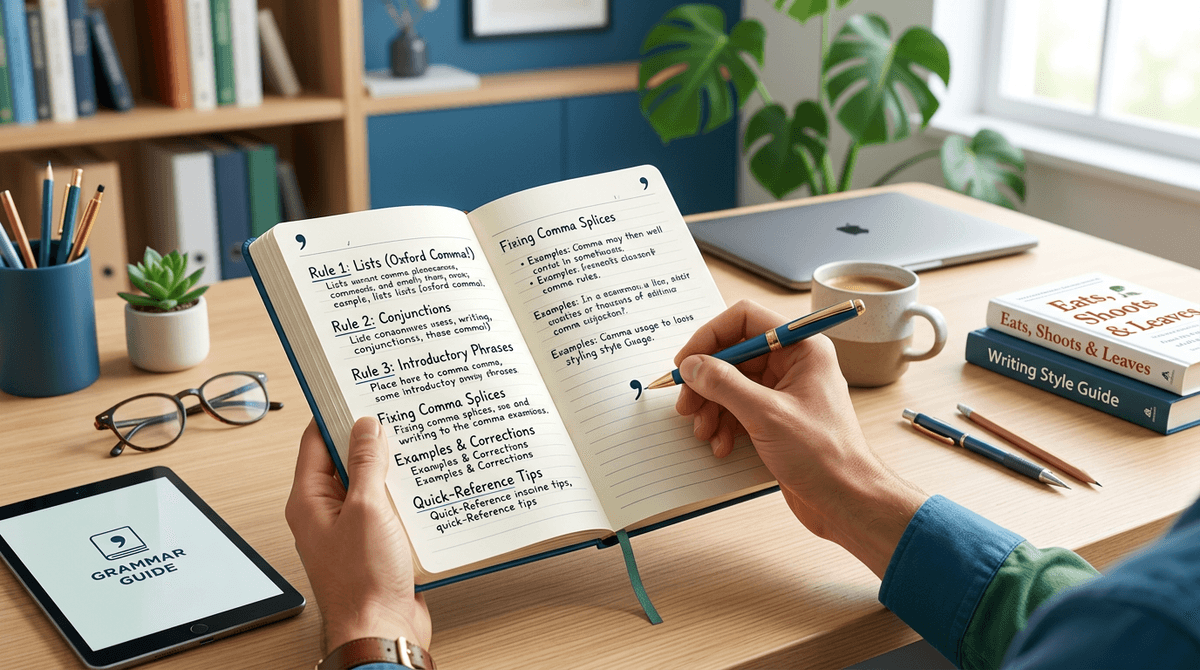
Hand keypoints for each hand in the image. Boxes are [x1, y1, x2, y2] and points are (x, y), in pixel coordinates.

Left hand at [286, 417, 431, 651]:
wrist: (382, 631)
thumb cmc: (363, 584)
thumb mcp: (367, 509)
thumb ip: (366, 464)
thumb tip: (366, 426)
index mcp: (309, 500)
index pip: (315, 441)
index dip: (334, 413)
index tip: (356, 390)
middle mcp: (326, 513)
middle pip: (346, 460)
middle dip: (370, 438)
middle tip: (394, 413)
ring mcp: (352, 529)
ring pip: (371, 483)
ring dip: (392, 468)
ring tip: (414, 445)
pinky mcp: (376, 544)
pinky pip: (389, 508)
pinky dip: (405, 494)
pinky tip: (425, 484)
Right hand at [674, 300, 925, 577]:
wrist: (847, 501)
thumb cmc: (825, 456)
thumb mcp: (766, 415)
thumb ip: (724, 384)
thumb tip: (692, 364)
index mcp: (803, 348)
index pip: (745, 320)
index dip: (710, 337)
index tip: (686, 362)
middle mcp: (794, 364)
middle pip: (733, 355)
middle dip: (706, 382)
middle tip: (687, 405)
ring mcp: (785, 392)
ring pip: (732, 385)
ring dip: (711, 407)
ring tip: (704, 432)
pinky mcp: (777, 419)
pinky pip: (739, 409)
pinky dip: (724, 425)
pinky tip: (721, 446)